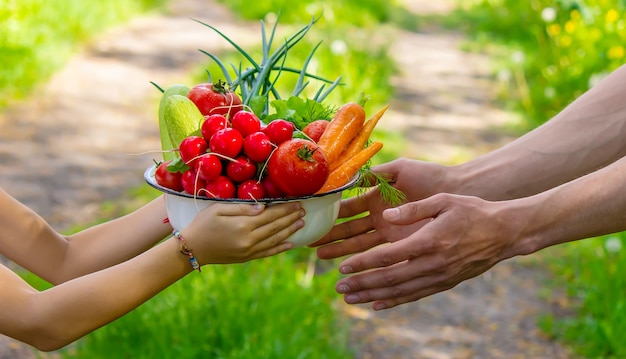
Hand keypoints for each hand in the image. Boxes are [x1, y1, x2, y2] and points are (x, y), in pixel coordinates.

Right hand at [182, 202, 304, 263]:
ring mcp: (248, 250)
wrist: (192, 249)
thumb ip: (241, 208)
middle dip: (290, 218)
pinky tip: (290, 244)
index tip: (296, 203)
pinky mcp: (246, 258)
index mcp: (243, 225)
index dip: (285, 209)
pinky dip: (280, 248)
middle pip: (275, 227)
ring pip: (274, 240)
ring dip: (289, 232)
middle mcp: (249, 239)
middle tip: (303, 211)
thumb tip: (262, 207)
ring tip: (301, 224)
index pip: (270, 215)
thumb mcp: (218, 209)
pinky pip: (267, 253)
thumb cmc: (202, 224)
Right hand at [312, 158, 449, 258]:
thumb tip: (349, 176)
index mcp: (375, 197)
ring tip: (321, 256)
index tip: (313, 216)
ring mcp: (388, 231)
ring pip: (358, 243)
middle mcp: (378, 216)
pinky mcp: (400, 244)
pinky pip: (377, 253)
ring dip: (339, 249)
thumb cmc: (429, 176)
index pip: (347, 207)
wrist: (456, 191)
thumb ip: (375, 174)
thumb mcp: (400, 169)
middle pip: (348, 228)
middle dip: (329, 235)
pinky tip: (348, 267)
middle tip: (308, 241)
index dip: (330, 212)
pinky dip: (362, 260)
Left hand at [333, 193, 516, 309]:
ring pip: (400, 291)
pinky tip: (377, 304)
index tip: (343, 268)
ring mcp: (439, 276)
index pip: (388, 257)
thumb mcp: (442, 201)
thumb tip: (386, 215)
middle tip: (339, 288)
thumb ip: (412, 209)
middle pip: (389, 279)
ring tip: (351, 299)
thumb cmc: (472, 210)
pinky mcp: (445, 283)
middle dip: (362, 284)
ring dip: (373, 296)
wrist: (504, 232)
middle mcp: (433, 263)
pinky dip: (395, 301)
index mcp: (429, 241)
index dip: (363, 263)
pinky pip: (416, 295)